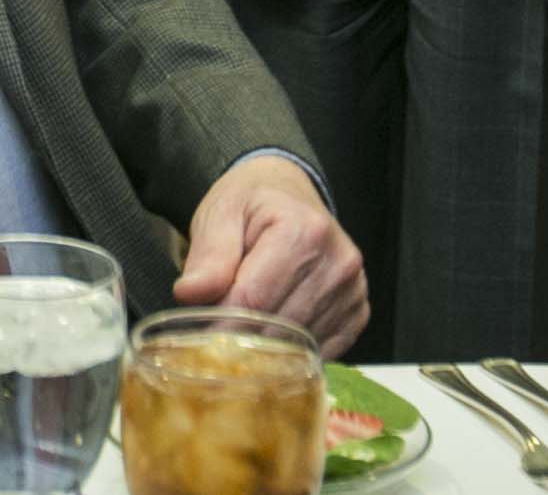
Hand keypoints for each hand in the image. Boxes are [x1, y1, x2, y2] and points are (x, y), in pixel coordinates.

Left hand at [174, 156, 367, 352]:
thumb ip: (209, 255)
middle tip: (211, 344)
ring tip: (242, 334)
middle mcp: (338, 263)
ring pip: (298, 348)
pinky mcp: (357, 313)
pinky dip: (292, 354)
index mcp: (304, 231)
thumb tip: (189, 294)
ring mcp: (353, 291)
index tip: (195, 340)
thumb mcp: (221, 213)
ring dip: (267, 352)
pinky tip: (274, 334)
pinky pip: (319, 353)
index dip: (219, 327)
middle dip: (240, 342)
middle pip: (278, 329)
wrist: (289, 192)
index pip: (254, 301)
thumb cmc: (253, 202)